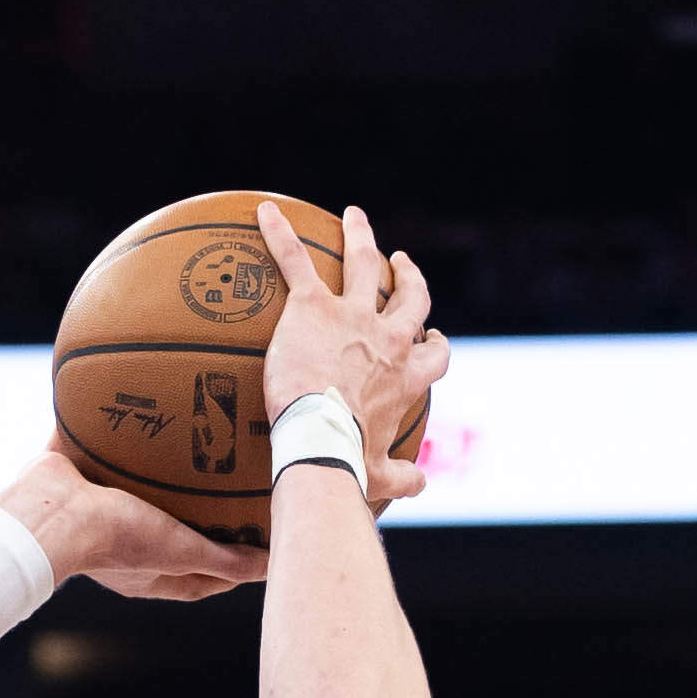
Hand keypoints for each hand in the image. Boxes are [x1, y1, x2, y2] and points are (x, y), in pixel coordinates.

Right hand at [0, 440, 259, 602]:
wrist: (50, 512)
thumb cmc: (114, 540)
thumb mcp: (180, 551)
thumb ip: (224, 560)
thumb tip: (270, 566)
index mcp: (145, 572)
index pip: (197, 577)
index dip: (228, 566)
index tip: (256, 549)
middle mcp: (121, 547)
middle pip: (170, 536)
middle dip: (198, 521)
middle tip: (231, 496)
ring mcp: (96, 511)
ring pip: (137, 493)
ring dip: (160, 478)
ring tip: (192, 448)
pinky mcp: (77, 475)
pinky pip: (101, 451)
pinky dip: (117, 436)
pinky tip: (141, 410)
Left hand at [253, 202, 448, 506]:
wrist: (320, 440)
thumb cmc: (350, 462)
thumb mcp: (381, 475)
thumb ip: (401, 476)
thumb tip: (419, 486)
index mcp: (407, 376)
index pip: (433, 354)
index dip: (433, 344)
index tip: (430, 339)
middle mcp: (387, 338)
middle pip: (410, 297)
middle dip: (409, 277)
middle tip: (402, 263)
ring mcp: (352, 317)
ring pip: (363, 264)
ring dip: (361, 237)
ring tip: (354, 218)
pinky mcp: (312, 307)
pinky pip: (295, 262)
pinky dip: (279, 236)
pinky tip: (263, 211)